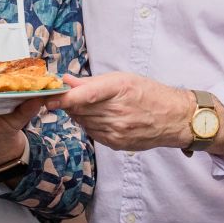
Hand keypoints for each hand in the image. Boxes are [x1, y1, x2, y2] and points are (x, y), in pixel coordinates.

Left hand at [55, 73, 192, 152]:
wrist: (174, 118)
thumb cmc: (149, 94)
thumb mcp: (123, 79)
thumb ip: (91, 82)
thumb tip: (66, 81)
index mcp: (120, 89)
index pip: (85, 95)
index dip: (64, 98)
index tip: (49, 98)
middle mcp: (118, 111)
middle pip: (80, 109)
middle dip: (70, 103)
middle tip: (68, 96)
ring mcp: (117, 130)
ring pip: (83, 122)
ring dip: (80, 114)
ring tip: (93, 106)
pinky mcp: (116, 143)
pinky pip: (92, 132)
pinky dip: (90, 124)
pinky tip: (101, 118)